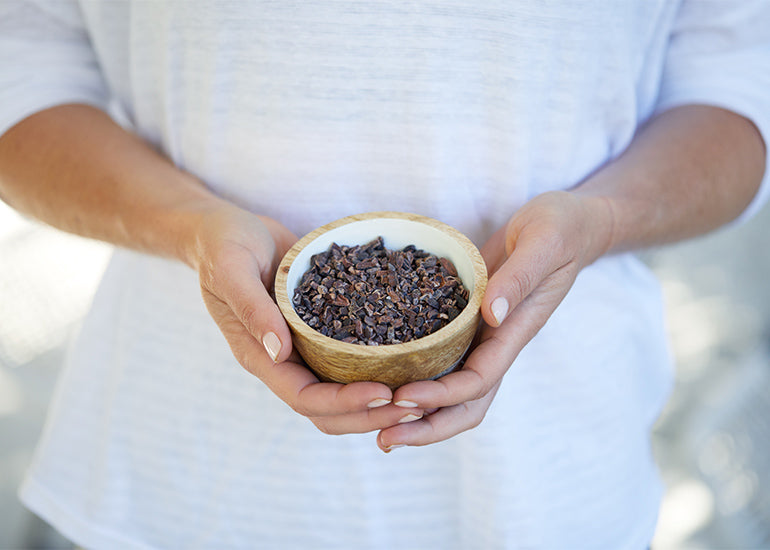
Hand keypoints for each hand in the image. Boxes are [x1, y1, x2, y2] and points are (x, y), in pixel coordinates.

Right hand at [191, 202, 419, 433]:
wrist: (227, 229)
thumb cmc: (222, 244)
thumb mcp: (230, 268)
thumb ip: (251, 307)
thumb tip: (280, 352)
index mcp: (258, 355)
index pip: (303, 397)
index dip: (343, 402)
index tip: (384, 393)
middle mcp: (282, 360)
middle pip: (329, 410)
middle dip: (371, 415)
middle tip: (418, 406)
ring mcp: (301, 349)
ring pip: (342, 393)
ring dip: (379, 402)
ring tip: (423, 396)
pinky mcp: (318, 332)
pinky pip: (348, 361)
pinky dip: (377, 369)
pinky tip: (412, 361)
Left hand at [376, 191, 612, 450]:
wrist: (566, 224)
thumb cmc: (560, 229)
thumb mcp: (544, 243)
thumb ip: (520, 277)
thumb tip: (491, 314)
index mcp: (516, 331)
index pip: (480, 380)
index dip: (442, 395)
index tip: (404, 397)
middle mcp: (497, 343)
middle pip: (466, 404)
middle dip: (428, 425)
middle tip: (384, 438)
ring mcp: (483, 335)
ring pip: (453, 390)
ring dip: (420, 413)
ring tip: (377, 425)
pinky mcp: (468, 321)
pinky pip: (443, 358)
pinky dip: (417, 376)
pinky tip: (385, 379)